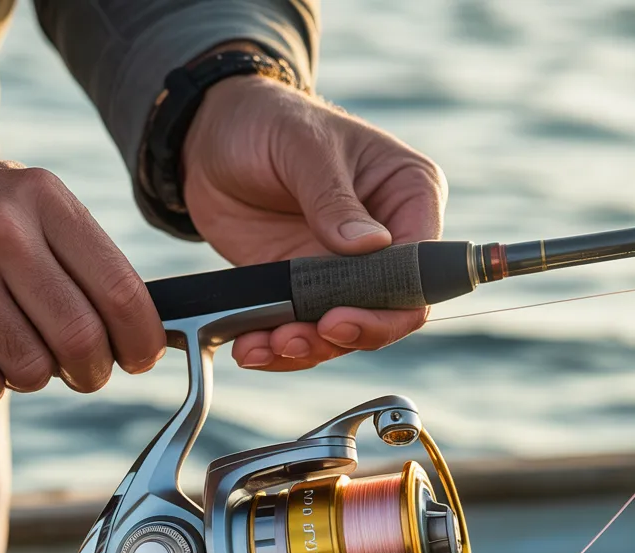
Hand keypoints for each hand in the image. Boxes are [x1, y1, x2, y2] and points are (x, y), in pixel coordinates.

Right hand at [0, 114, 164, 402]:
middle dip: (91, 372)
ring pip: (31, 370)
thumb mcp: (27, 209)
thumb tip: (140, 336)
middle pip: (81, 339)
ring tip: (15, 352)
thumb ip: (82, 261)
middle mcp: (2, 228)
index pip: (122, 291)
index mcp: (45, 200)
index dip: (141, 341)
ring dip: (32, 378)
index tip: (140, 360)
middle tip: (82, 373)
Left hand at [182, 75, 446, 370]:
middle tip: (294, 339)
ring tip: (264, 346)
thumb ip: (332, 197)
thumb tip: (370, 246)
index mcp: (408, 195)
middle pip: (388, 312)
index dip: (389, 303)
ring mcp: (345, 271)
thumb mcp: (302, 147)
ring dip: (305, 349)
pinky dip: (277, 349)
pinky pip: (303, 331)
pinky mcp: (306, 290)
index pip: (422, 267)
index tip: (340, 316)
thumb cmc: (268, 122)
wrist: (212, 140)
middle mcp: (387, 241)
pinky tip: (252, 348)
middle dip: (342, 335)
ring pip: (344, 332)